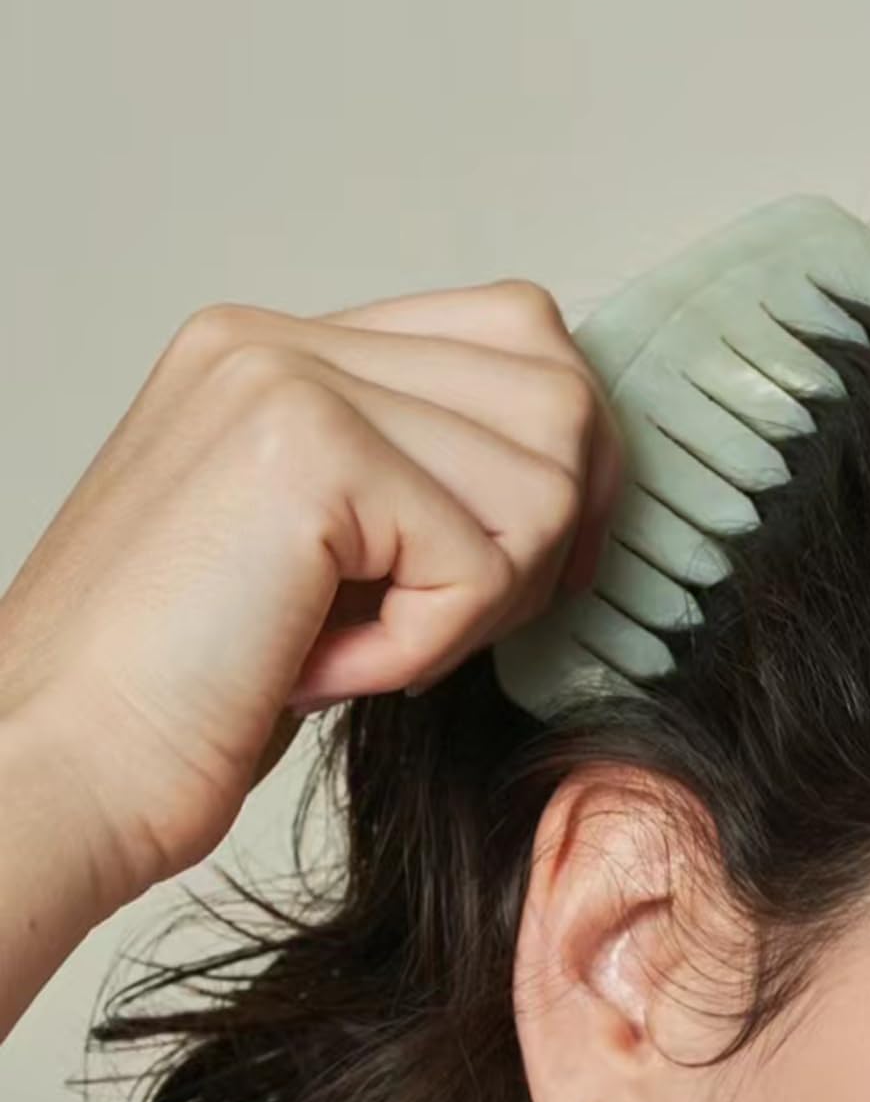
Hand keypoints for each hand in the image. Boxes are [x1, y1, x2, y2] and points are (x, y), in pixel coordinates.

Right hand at [0, 281, 623, 909]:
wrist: (65, 768)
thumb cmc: (195, 690)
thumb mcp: (328, 553)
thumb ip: (421, 479)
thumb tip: (572, 473)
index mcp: (289, 351)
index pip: (520, 332)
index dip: (573, 457)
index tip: (553, 566)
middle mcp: (285, 340)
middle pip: (556, 390)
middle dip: (554, 531)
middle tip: (460, 620)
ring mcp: (289, 379)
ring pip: (543, 480)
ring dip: (487, 600)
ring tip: (380, 646)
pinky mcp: (308, 453)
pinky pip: (481, 563)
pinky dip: (432, 645)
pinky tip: (332, 669)